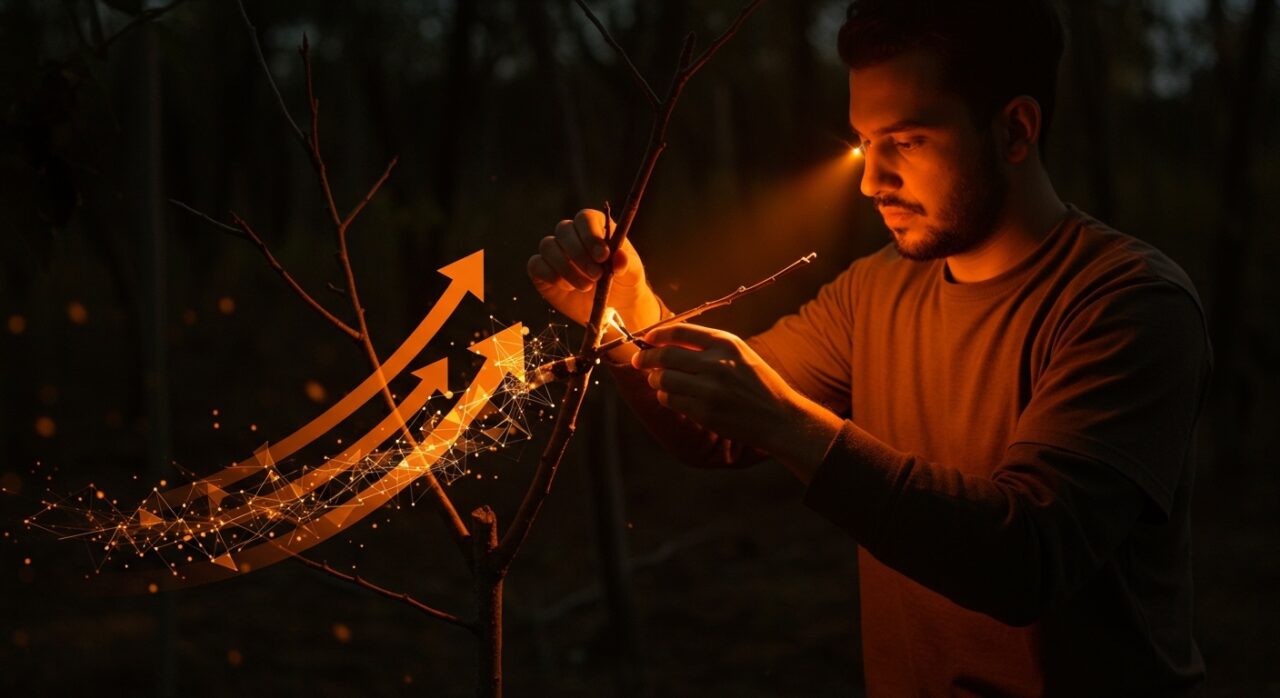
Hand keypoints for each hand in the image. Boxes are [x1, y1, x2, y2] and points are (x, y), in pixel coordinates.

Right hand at [527, 209, 661, 351]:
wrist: (612, 307)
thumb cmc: (623, 282)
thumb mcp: (632, 273)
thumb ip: (627, 263)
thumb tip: (619, 257)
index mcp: (594, 227)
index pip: (585, 218)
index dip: (591, 235)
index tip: (603, 256)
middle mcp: (572, 235)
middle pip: (564, 230)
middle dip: (579, 254)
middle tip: (596, 276)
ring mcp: (555, 252)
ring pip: (548, 246)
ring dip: (566, 268)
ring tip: (586, 286)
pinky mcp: (542, 270)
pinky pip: (536, 264)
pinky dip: (550, 275)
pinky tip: (567, 287)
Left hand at [632, 323, 843, 478]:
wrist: (779, 417)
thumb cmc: (758, 384)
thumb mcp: (739, 354)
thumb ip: (707, 346)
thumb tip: (667, 342)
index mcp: (726, 343)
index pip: (679, 331)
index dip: (656, 335)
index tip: (647, 339)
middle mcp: (717, 363)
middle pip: (665, 355)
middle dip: (645, 357)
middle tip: (639, 361)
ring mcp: (710, 388)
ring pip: (663, 379)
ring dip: (655, 380)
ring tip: (658, 381)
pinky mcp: (704, 411)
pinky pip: (671, 400)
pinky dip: (665, 397)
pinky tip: (672, 397)